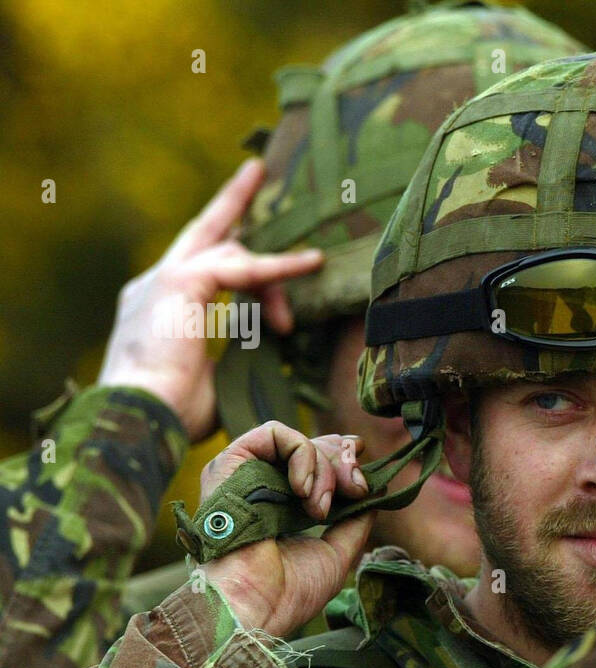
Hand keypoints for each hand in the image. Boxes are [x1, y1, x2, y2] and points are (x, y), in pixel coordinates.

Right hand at [97, 159, 323, 441]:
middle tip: (256, 172)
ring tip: (305, 283)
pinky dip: (278, 267)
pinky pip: (241, 266)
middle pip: (202, 232)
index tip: (253, 240)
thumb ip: (232, 358)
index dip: (229, 250)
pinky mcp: (180, 283)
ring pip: (232, 252)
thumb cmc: (172, 414)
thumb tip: (265, 358)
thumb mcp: (210, 380)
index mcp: (157, 308)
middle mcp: (155, 285)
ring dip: (275, 273)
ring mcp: (163, 280)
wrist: (138, 419)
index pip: (197, 265)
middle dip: (231, 201)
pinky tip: (309, 263)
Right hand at [197, 421, 373, 637]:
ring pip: (297, 441)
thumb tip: (378, 490)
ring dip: (324, 468)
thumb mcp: (337, 552)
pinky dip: (301, 454)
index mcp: (281, 504)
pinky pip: (274, 434)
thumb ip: (356, 520)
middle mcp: (261, 485)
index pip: (313, 461)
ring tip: (321, 508)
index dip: (342, 456)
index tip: (365, 468)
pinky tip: (304, 490)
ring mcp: (244, 473)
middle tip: (357, 489)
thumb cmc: (288, 591)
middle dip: (344, 463)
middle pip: (312, 446)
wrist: (252, 605)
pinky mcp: (230, 463)